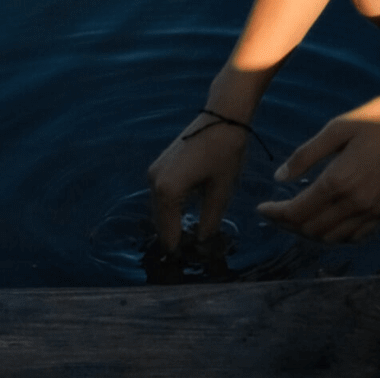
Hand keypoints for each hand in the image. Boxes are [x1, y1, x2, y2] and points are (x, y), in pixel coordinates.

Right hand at [145, 113, 252, 249]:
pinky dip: (171, 207)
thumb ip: (209, 220)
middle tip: (188, 255)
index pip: (168, 232)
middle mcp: (154, 182)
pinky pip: (162, 194)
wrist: (223, 115)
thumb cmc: (226, 151)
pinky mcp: (160, 164)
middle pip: (161, 221)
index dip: (177, 250)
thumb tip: (202, 243)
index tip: (185, 265)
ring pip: (160, 208)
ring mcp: (155, 171)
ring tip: (188, 239)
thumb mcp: (221, 190)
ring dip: (171, 222)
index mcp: (167, 191)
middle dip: (173, 237)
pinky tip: (185, 215)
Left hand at [255, 95, 379, 243]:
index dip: (274, 213)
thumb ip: (306, 155)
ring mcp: (373, 212)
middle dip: (287, 224)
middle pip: (310, 229)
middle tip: (276, 212)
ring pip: (332, 238)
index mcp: (338, 181)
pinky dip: (336, 236)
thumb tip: (279, 178)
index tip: (261, 208)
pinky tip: (328, 222)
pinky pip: (355, 237)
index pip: (296, 211)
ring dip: (309, 232)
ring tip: (298, 218)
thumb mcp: (338, 127)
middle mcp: (355, 204)